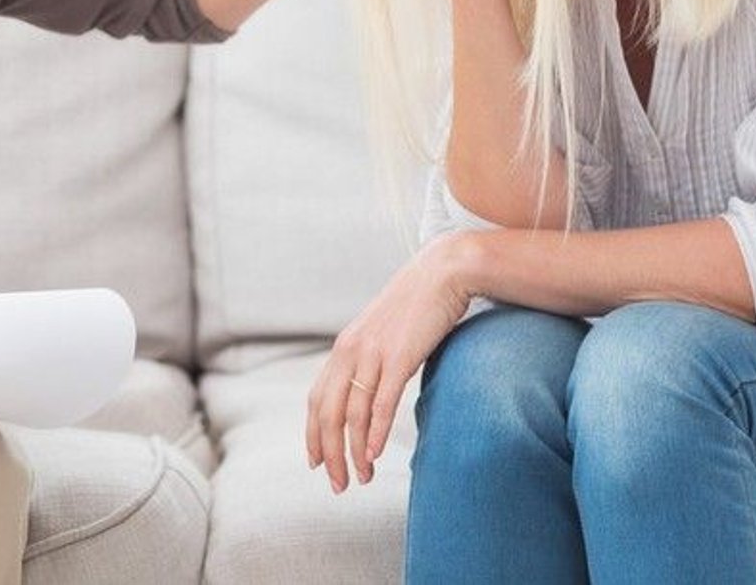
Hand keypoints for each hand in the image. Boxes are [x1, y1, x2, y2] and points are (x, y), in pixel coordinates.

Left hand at [305, 235, 473, 491]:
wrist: (443, 272)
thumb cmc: (416, 306)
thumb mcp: (382, 334)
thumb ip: (370, 359)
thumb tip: (367, 391)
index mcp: (344, 347)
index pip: (316, 399)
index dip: (312, 434)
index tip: (315, 462)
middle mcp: (350, 350)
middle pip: (327, 412)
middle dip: (328, 453)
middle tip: (337, 484)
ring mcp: (374, 352)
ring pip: (352, 413)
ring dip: (353, 452)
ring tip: (360, 477)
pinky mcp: (400, 356)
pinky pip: (381, 402)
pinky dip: (374, 432)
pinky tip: (372, 455)